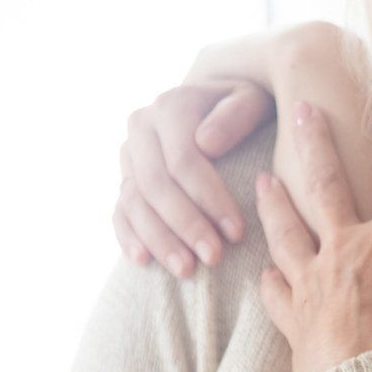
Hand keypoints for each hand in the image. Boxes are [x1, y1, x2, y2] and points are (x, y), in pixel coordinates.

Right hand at [114, 77, 271, 276]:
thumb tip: (206, 143)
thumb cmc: (246, 108)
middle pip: (156, 184)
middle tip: (214, 257)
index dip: (209, 198)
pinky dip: (129, 236)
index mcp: (171, 106)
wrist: (219, 105)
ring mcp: (130, 154)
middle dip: (186, 225)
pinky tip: (144, 261)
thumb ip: (235, 116)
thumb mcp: (252, 102)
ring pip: (134, 201)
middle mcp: (142, 128)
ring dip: (159, 239)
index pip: (184, 160)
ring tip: (187, 269)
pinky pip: (119, 210)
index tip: (237, 232)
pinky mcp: (125, 177)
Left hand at [255, 101, 371, 371]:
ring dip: (273, 201)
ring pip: (285, 228)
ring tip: (262, 180)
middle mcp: (343, 247)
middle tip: (299, 111)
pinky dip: (272, 278)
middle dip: (314, 142)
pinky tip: (269, 272)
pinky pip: (276, 288)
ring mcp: (311, 278)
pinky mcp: (292, 313)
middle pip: (325, 182)